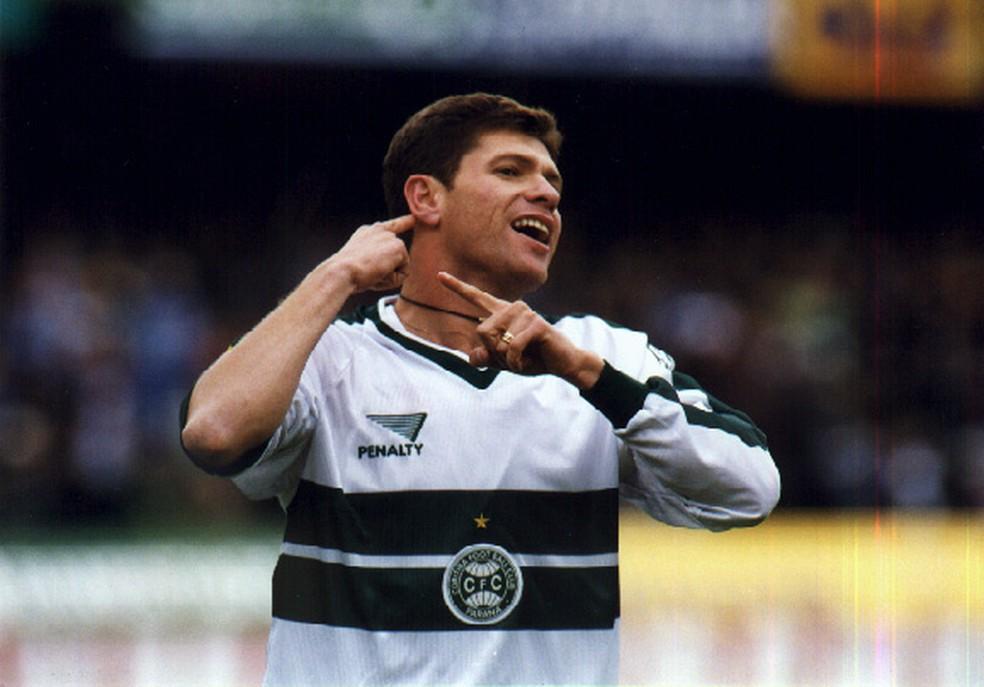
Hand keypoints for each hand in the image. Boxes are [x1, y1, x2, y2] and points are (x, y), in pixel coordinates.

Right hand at [329, 215, 413, 292]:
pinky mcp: (398, 246)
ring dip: (389, 275)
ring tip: (371, 273)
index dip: (405, 222)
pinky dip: (393, 279)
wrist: (342, 271)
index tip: (414, 218)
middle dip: (388, 269)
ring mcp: (390, 237)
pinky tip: (378, 273)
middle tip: (368, 272)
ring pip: (399, 266)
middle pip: (395, 257)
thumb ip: (375, 259)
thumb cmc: (346, 272)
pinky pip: (403, 273)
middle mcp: (380, 230)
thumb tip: (395, 268)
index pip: (391, 226)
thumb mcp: (359, 261)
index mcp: (367, 233)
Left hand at [437, 271, 603, 388]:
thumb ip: (486, 359)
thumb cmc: (533, 358)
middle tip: (512, 358)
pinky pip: (511, 347)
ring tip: (522, 357)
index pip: (476, 297)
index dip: (457, 287)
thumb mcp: (503, 362)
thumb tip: (473, 357)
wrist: (562, 364)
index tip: (439, 275)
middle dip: (494, 353)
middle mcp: (512, 308)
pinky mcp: (536, 323)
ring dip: (506, 359)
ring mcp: (525, 313)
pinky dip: (515, 362)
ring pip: (496, 341)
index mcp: (502, 312)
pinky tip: (526, 362)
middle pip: (481, 331)